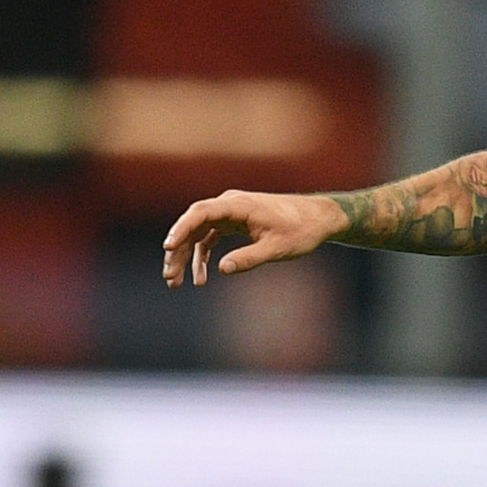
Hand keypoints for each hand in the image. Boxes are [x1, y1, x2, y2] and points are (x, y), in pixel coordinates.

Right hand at [159, 189, 336, 286]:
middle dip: (177, 250)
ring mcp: (230, 213)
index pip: (200, 213)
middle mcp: (229, 205)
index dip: (181, 229)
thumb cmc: (300, 231)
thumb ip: (250, 257)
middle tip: (169, 277)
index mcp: (238, 205)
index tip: (168, 247)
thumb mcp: (277, 248)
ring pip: (198, 233)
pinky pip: (210, 238)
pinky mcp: (234, 223)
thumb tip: (222, 269)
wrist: (318, 219)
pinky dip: (202, 257)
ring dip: (185, 256)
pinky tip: (201, 278)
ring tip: (175, 281)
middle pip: (192, 225)